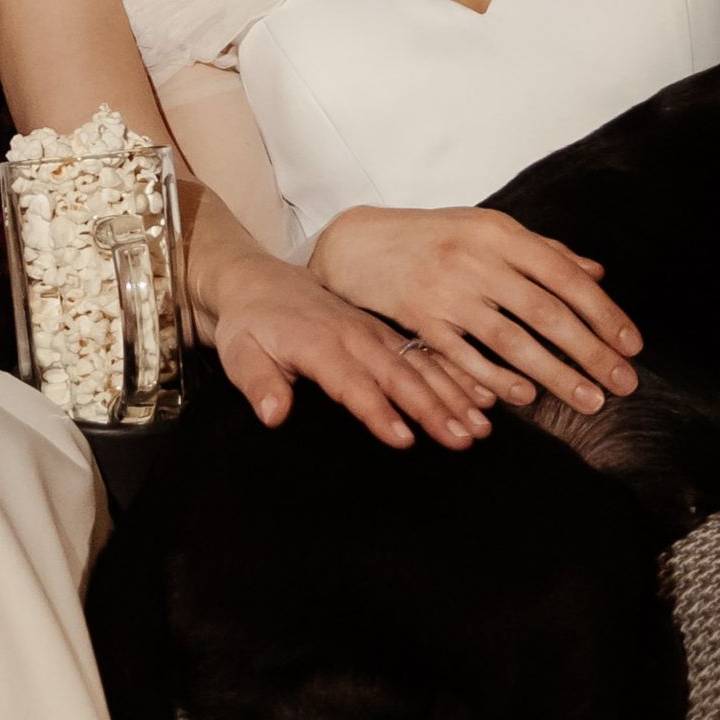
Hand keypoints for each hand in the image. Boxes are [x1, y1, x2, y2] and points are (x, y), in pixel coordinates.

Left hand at [204, 248, 495, 450]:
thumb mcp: (239, 352)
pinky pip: (423, 354)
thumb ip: (258, 382)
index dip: (378, 410)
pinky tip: (481, 394)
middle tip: (463, 438)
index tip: (404, 437)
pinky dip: (454, 374)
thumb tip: (273, 414)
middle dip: (433, 407)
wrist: (258, 282)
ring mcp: (372, 333)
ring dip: (452, 394)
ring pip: (418, 365)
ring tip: (480, 424)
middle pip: (398, 375)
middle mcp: (353, 336)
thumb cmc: (249, 324)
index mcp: (318, 343)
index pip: (352, 382)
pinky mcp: (383, 333)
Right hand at [306, 206, 642, 416]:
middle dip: (590, 351)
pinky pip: (466, 356)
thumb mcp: (487, 230)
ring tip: (589, 400)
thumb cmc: (432, 237)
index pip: (564, 275)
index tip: (631, 345)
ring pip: (511, 339)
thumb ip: (542, 251)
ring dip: (555, 374)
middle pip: (545, 311)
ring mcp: (447, 289)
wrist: (359, 244)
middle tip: (624, 384)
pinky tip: (525, 396)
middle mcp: (476, 258)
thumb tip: (597, 272)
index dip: (602, 312)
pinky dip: (497, 378)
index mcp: (499, 232)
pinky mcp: (420, 318)